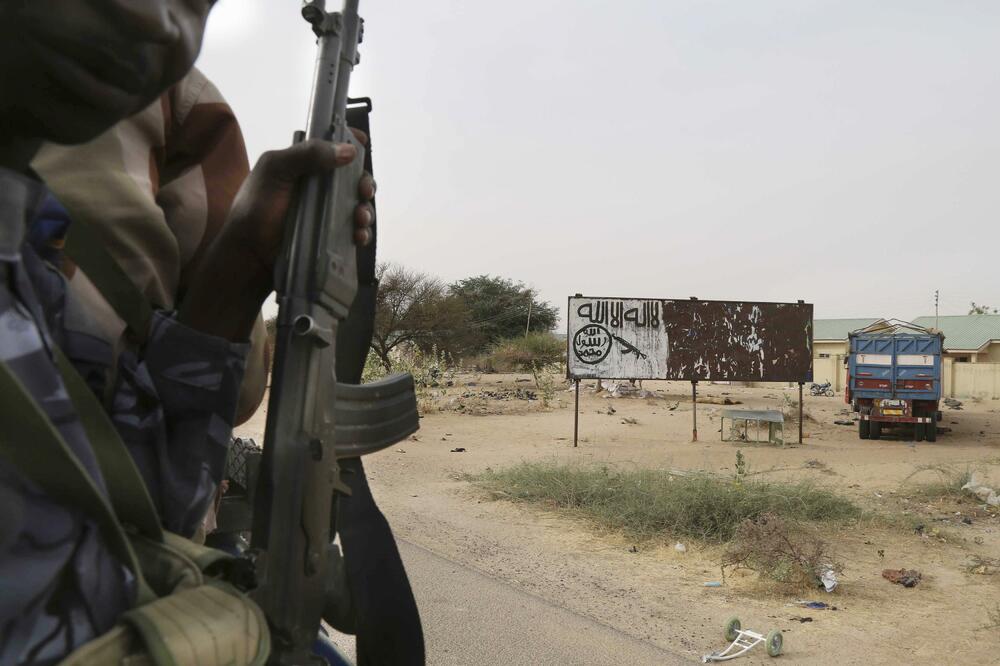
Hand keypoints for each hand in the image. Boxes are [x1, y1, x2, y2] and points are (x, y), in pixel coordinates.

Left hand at [227, 131, 375, 278]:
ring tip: (360, 219)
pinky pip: (355, 232)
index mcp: (305, 164)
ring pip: (359, 205)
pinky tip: (358, 237)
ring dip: (366, 210)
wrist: (249, 253)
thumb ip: (307, 154)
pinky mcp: (331, 237)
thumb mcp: (275, 170)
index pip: (333, 147)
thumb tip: (349, 151)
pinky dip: (363, 233)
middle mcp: (319, 186)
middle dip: (365, 182)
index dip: (351, 142)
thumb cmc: (257, 208)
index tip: (363, 143)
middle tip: (364, 191)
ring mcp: (327, 213)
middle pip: (354, 178)